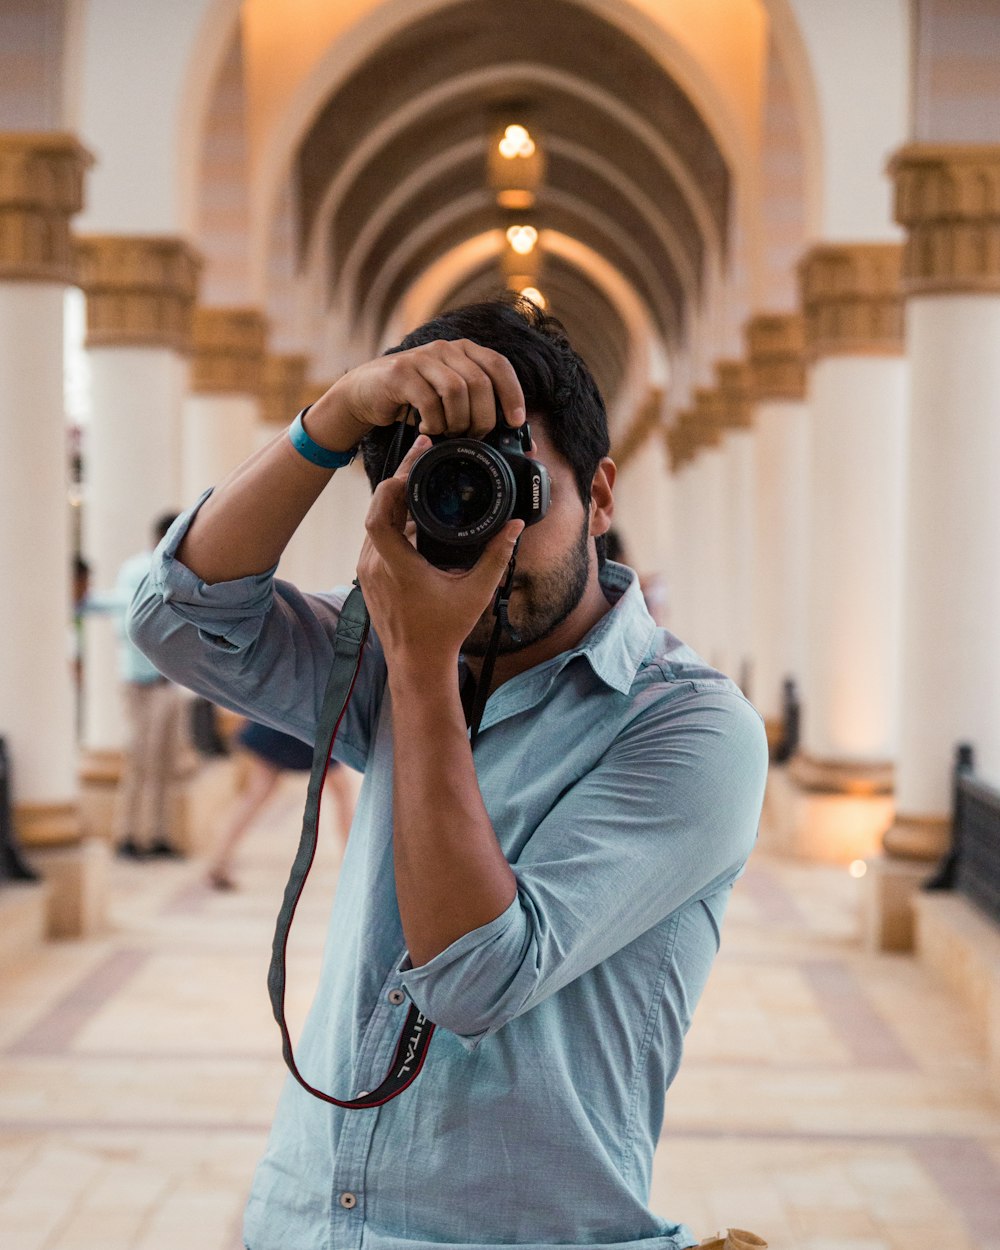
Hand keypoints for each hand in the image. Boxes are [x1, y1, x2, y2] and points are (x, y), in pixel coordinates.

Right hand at [309, 339, 526, 449]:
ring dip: (457, 421)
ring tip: (448, 432)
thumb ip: (480, 412)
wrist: (365, 394)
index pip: (498, 365)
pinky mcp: (400, 372)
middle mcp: (445, 349)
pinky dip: (434, 423)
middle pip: (480, 383)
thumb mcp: (450, 401)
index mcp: (463, 351)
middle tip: (473, 436)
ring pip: (456, 391)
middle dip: (482, 418)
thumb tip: (526, 443)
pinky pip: (429, 401)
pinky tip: (427, 429)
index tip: (515, 422)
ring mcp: (421, 357)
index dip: (512, 393)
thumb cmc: (414, 401)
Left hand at [356, 435, 523, 673]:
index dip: (394, 484)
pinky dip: (391, 520)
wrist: (417, 664)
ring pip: (375, 522)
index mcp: (396, 567)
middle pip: (378, 509)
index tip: (416, 463)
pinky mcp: (369, 578)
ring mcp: (368, 572)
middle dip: (399, 479)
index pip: (380, 513)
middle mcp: (375, 565)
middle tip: (422, 453)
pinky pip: (376, 538)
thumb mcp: (476, 593)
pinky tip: (411, 510)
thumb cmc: (444, 631)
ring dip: (394, 499)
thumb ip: (497, 558)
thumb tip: (515, 527)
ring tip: (418, 476)